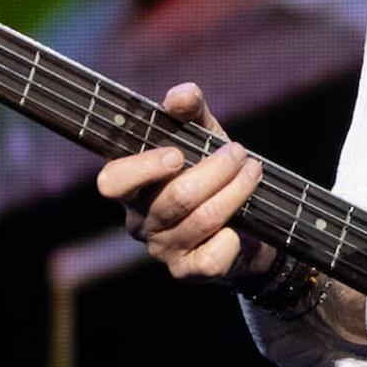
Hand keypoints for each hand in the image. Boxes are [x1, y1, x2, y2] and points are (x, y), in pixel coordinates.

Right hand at [95, 82, 272, 283]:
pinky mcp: (188, 272)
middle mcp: (140, 220)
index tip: (177, 154)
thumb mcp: (204, 137)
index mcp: (132, 186)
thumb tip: (181, 95)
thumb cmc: (213, 174)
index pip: (112, 182)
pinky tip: (241, 225)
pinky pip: (211, 258)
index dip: (142, 168)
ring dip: (236, 192)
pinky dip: (232, 238)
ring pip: (201, 220)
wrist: (247, 227)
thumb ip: (191, 112)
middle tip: (240, 153)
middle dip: (216, 170)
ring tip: (253, 172)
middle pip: (175, 197)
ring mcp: (163, 249)